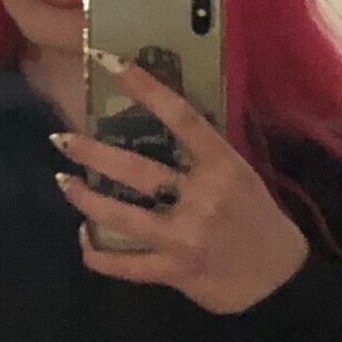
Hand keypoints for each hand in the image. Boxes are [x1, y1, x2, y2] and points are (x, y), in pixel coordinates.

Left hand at [53, 54, 310, 314]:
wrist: (279, 279)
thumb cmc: (258, 218)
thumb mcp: (241, 175)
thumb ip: (204, 155)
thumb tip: (162, 125)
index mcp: (223, 165)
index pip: (181, 118)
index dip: (146, 88)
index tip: (110, 62)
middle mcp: (202, 197)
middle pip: (136, 169)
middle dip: (93, 154)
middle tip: (62, 140)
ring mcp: (185, 236)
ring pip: (121, 216)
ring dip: (86, 199)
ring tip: (66, 183)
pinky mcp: (174, 270)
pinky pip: (124, 264)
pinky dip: (98, 254)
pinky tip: (86, 241)